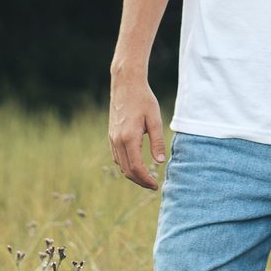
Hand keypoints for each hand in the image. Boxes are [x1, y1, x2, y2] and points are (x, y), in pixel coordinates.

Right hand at [108, 72, 167, 190]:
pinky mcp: (111, 135)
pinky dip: (126, 165)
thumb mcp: (155, 119)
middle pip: (127, 170)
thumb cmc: (143, 100)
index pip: (136, 168)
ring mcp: (112, 138)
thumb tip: (159, 163)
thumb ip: (157, 142)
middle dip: (140, 181)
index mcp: (129, 138)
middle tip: (153, 185)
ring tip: (147, 177)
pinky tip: (136, 164)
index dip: (146, 180)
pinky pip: (117, 156)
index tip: (156, 185)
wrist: (125, 85)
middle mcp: (118, 141)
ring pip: (121, 165)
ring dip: (133, 174)